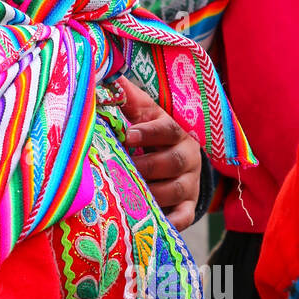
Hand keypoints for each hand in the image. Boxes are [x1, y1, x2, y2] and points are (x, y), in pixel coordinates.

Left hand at [117, 77, 202, 230]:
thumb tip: (108, 74)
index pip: (167, 129)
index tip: (128, 135)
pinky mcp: (188, 207)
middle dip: (148, 165)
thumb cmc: (150, 133)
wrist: (177, 161)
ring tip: (128, 195)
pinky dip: (171, 222)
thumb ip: (128, 98)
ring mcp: (189, 183)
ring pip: (175, 190)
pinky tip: (152, 223)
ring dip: (152, 193)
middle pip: (174, 161)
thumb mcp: (143, 113)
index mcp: (175, 130)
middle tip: (122, 168)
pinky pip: (184, 218)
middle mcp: (188, 156)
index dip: (149, 132)